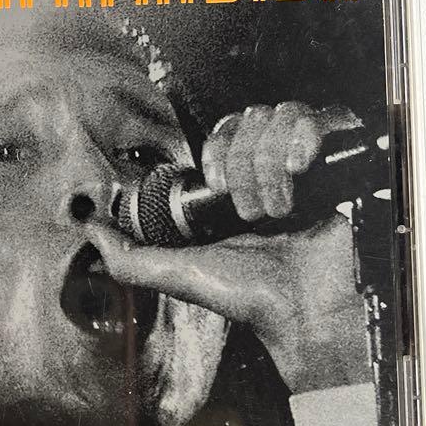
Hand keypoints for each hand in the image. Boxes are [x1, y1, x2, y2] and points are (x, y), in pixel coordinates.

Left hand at [88, 103, 372, 394]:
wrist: (304, 308)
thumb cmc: (246, 295)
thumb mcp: (175, 273)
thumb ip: (128, 257)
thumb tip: (89, 229)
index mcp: (237, 185)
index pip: (223, 132)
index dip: (218, 152)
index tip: (218, 187)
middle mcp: (271, 168)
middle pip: (247, 119)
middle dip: (243, 166)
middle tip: (249, 213)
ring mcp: (304, 163)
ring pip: (277, 116)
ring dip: (269, 167)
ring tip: (277, 210)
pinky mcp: (336, 161)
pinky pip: (314, 117)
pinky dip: (302, 142)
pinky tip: (300, 174)